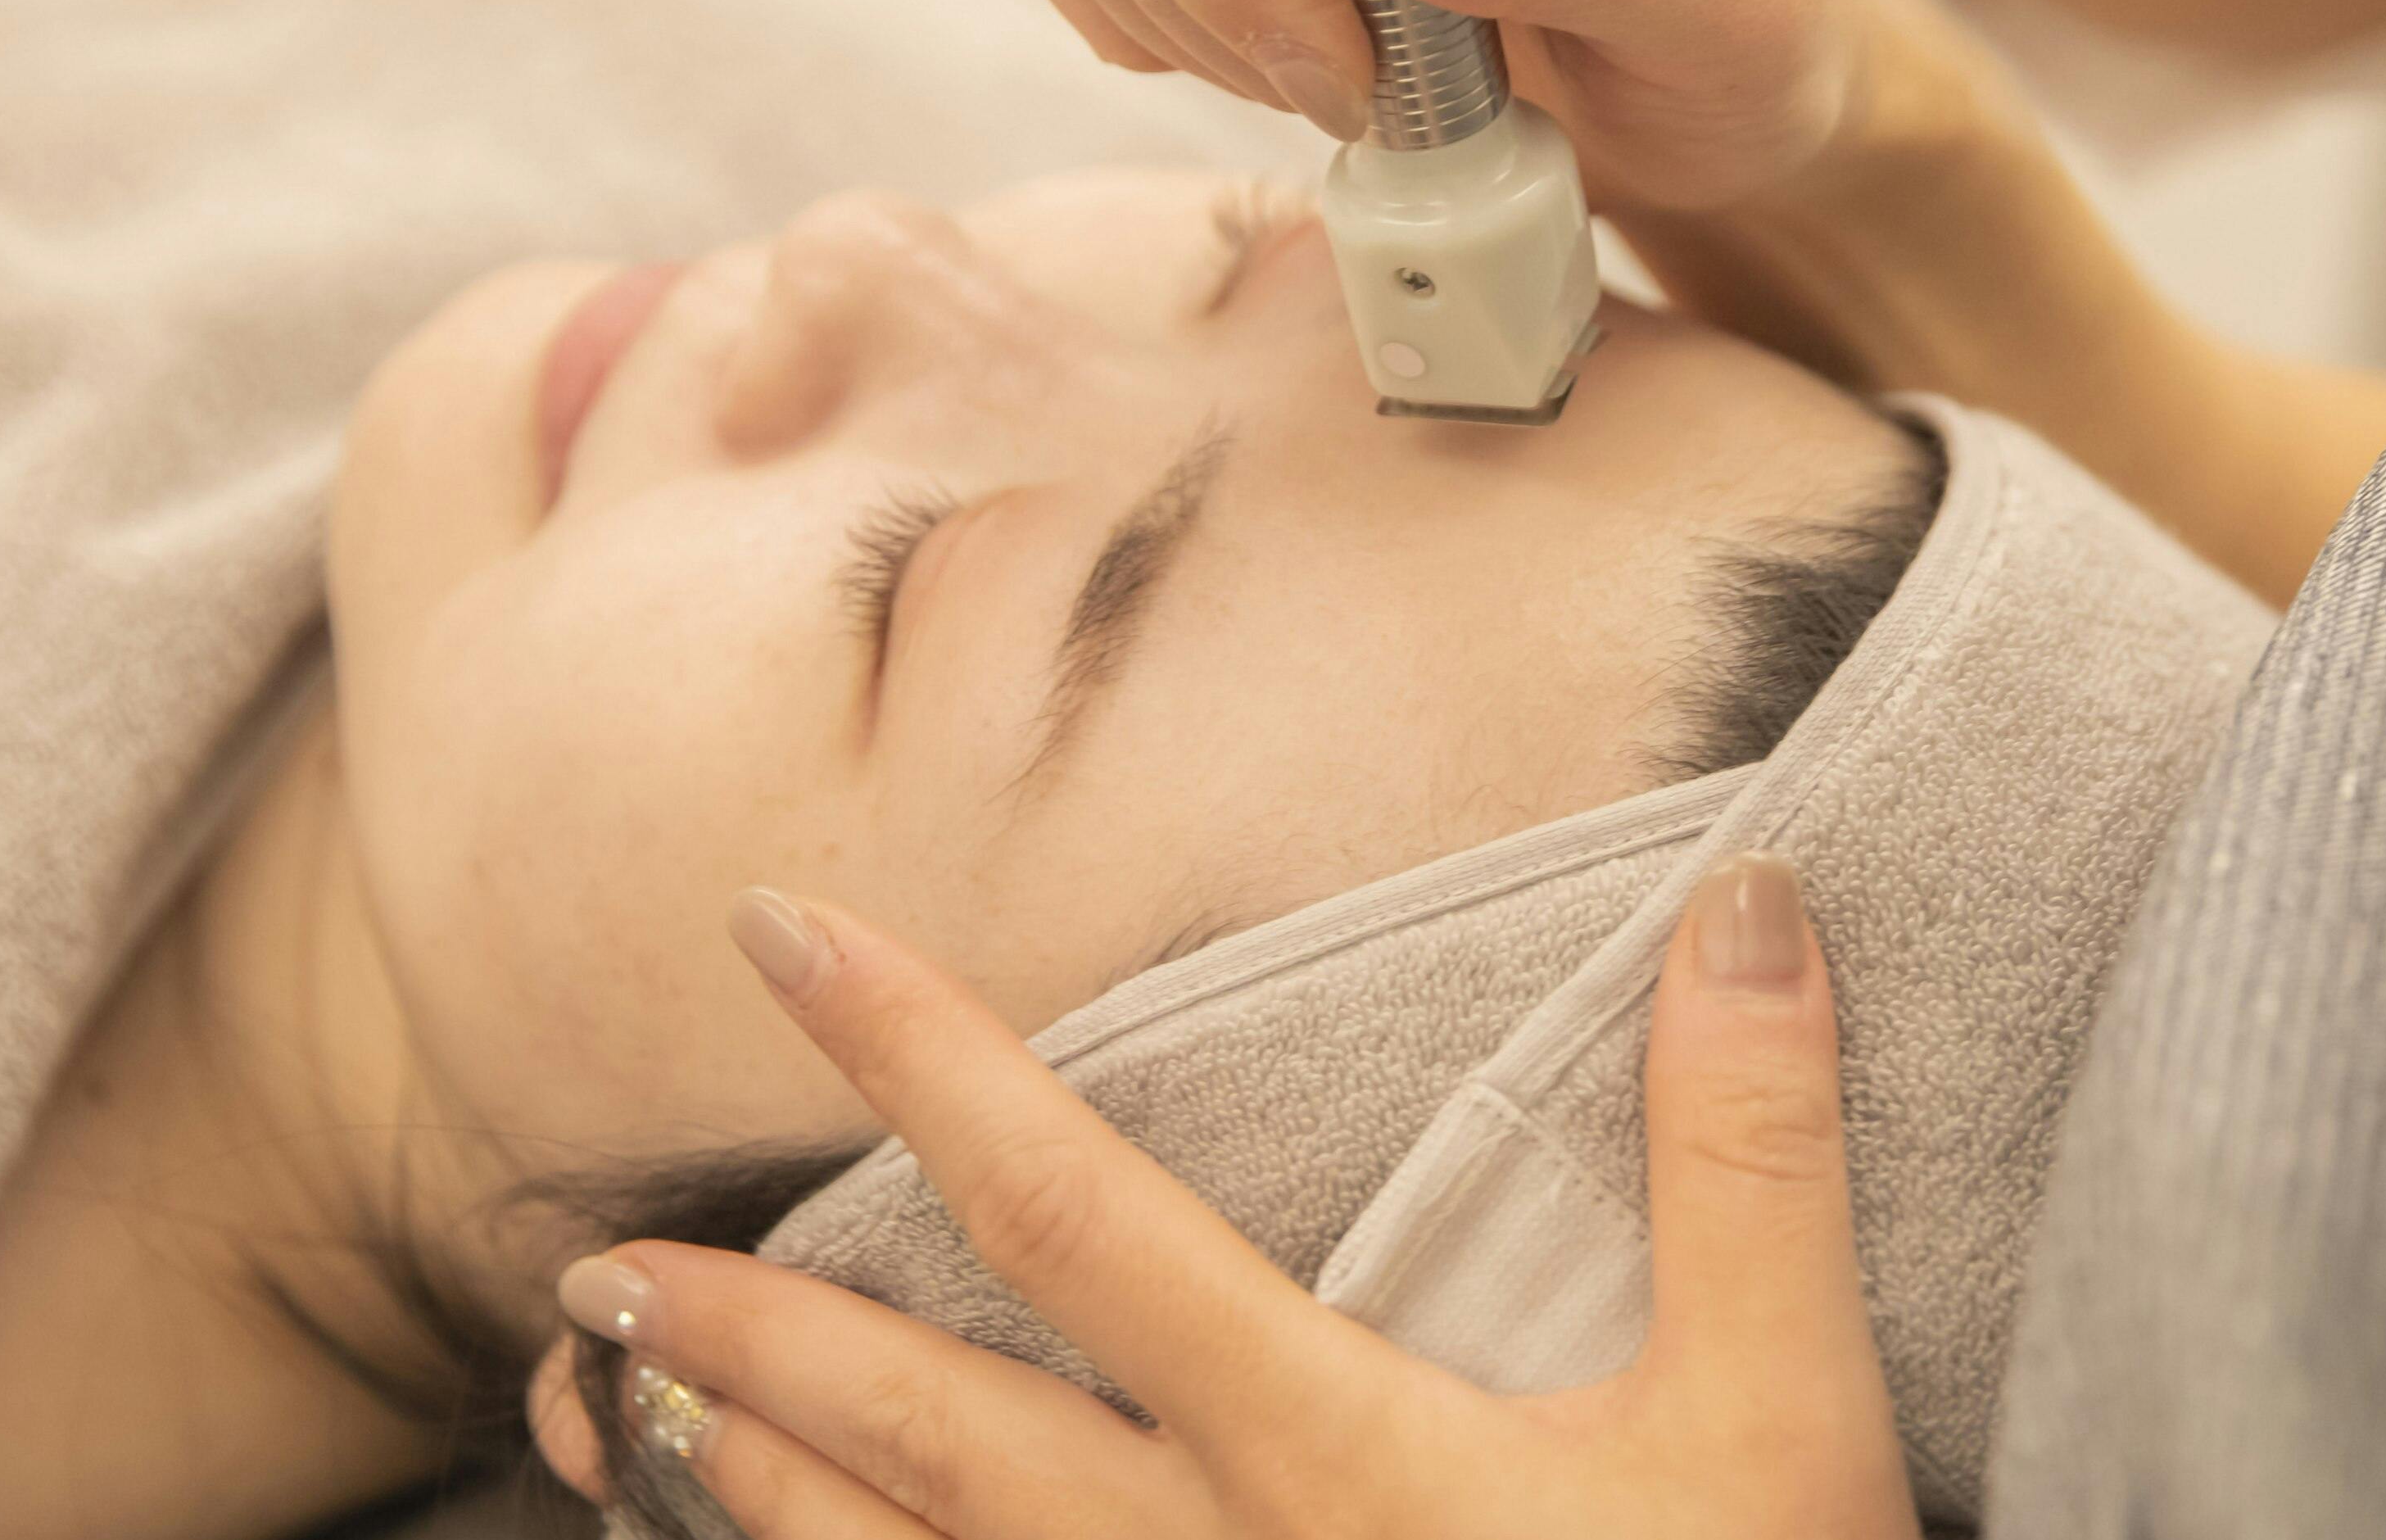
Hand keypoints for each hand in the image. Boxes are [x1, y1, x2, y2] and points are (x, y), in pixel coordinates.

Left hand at [529, 858, 1916, 1539]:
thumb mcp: (1788, 1417)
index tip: (783, 931)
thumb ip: (1751, 1158)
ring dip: (751, 1497)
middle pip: (921, 1432)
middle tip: (597, 1265)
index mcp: (1321, 1450)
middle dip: (747, 1341)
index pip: (1076, 1214)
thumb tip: (1746, 904)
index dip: (923, 1061)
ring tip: (622, 1424)